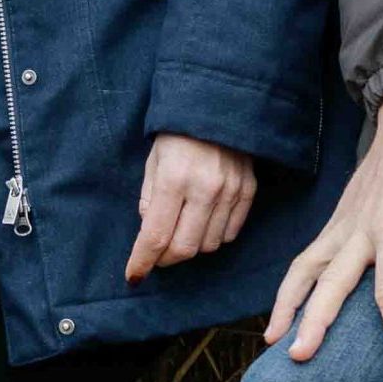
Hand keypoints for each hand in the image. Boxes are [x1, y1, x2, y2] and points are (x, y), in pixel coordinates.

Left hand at [127, 132, 255, 279]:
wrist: (220, 106)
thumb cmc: (177, 133)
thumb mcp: (153, 161)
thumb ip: (150, 198)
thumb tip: (149, 232)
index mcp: (174, 179)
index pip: (156, 236)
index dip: (143, 260)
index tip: (134, 275)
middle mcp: (205, 189)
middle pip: (185, 248)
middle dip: (166, 259)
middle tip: (156, 254)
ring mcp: (230, 192)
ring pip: (209, 245)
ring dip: (191, 247)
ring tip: (180, 233)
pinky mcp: (248, 192)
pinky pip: (231, 233)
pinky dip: (214, 237)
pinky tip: (203, 224)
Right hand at [264, 74, 382, 368]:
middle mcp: (361, 229)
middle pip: (331, 283)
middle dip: (314, 321)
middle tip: (298, 357)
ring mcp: (344, 222)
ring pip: (305, 268)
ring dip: (287, 302)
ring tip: (273, 340)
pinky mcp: (338, 217)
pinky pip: (307, 254)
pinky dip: (293, 282)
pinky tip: (286, 305)